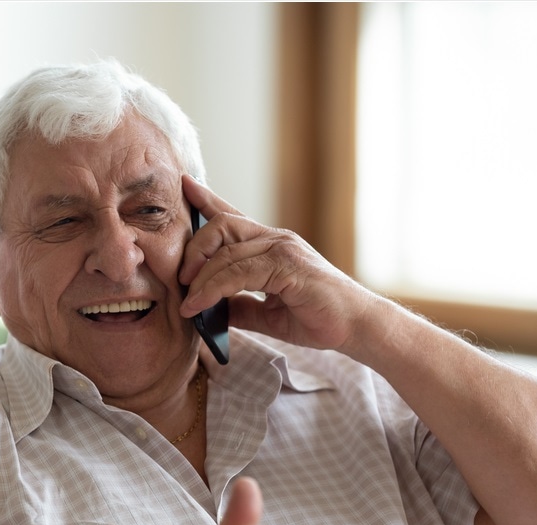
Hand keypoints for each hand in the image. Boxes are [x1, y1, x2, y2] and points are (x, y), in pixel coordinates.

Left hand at [179, 175, 380, 353]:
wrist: (355, 327)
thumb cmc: (318, 318)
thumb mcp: (268, 314)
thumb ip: (240, 307)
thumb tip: (209, 310)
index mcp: (271, 246)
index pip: (233, 216)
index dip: (207, 200)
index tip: (186, 186)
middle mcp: (276, 240)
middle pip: (221, 225)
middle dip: (193, 249)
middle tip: (181, 281)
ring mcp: (283, 249)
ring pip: (226, 250)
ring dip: (200, 278)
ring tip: (187, 303)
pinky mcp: (288, 265)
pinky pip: (239, 271)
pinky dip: (215, 288)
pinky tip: (201, 305)